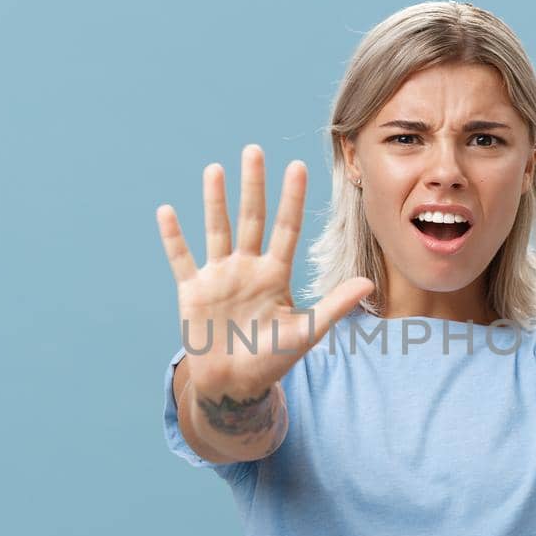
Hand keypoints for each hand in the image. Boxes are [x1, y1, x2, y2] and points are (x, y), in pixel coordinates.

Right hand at [156, 144, 373, 399]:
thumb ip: (334, 306)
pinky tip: (167, 211)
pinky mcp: (193, 290)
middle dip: (253, 185)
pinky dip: (173, 237)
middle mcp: (247, 268)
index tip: (297, 165)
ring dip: (215, 201)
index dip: (291, 199)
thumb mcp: (306, 333)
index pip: (286, 228)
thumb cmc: (271, 359)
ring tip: (215, 169)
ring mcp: (219, 276)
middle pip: (251, 218)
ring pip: (217, 229)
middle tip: (254, 150)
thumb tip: (369, 283)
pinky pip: (182, 258)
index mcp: (276, 274)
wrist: (235, 385)